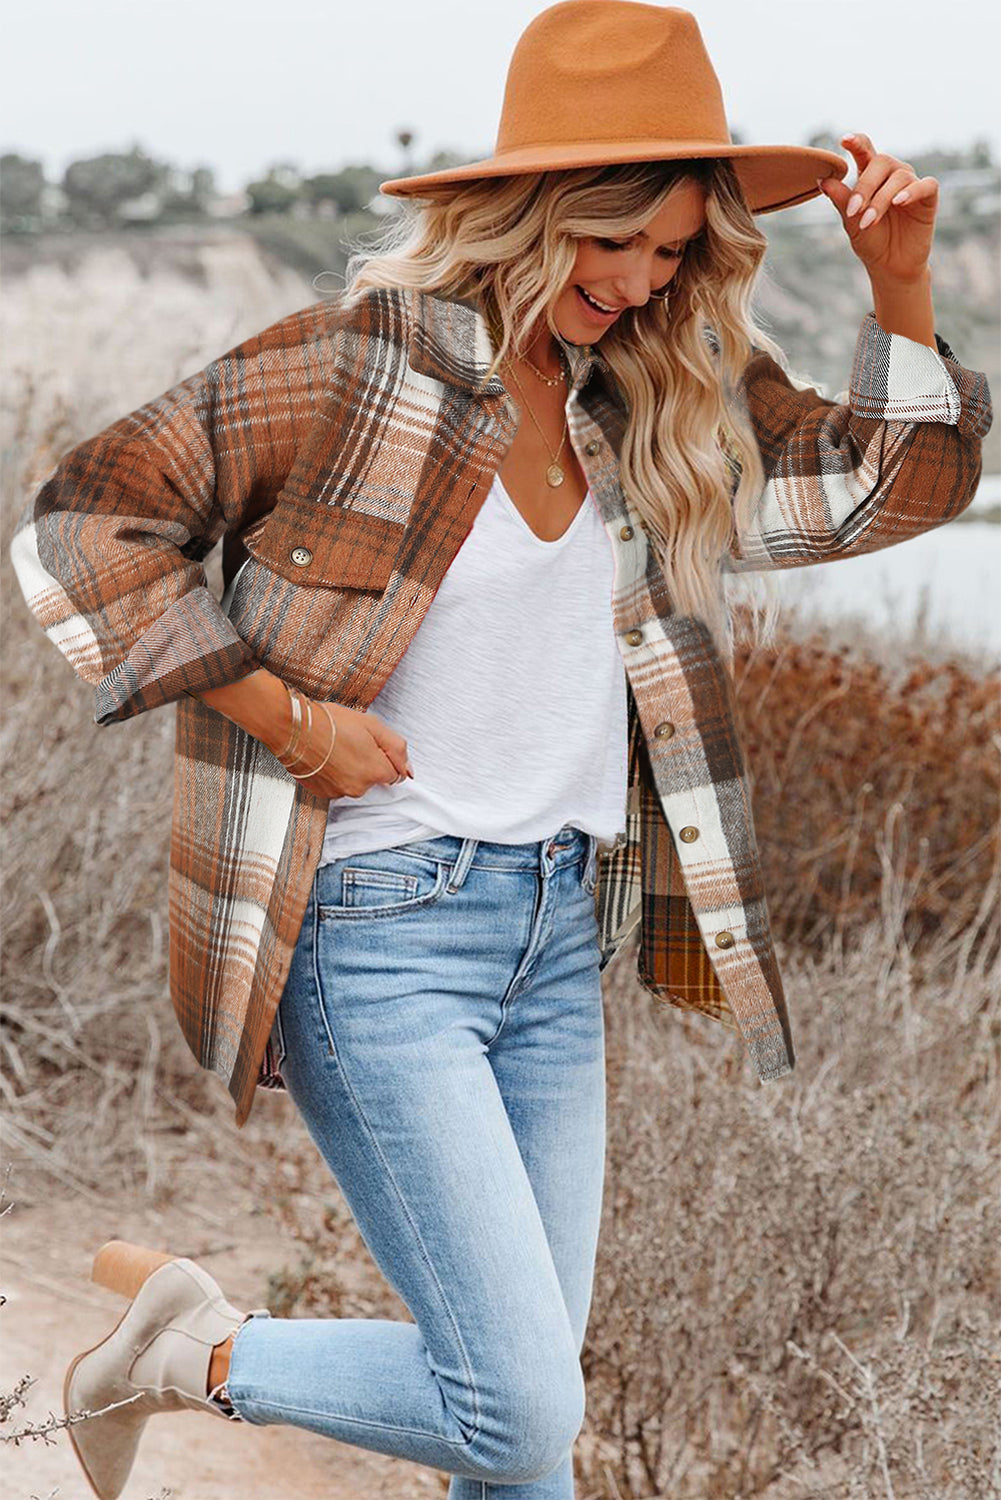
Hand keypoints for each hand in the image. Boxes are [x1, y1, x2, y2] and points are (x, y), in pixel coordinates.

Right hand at [276, 699, 414, 800]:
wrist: (293, 726)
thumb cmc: (329, 722)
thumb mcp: (373, 725)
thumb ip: (397, 748)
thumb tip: (409, 771)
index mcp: (375, 772)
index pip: (394, 774)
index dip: (384, 756)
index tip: (370, 744)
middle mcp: (358, 788)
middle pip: (374, 779)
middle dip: (368, 763)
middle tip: (351, 742)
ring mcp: (338, 793)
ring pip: (355, 782)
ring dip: (350, 769)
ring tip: (334, 748)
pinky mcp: (322, 793)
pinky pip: (336, 785)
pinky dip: (333, 774)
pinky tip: (324, 757)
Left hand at [817, 132, 937, 283]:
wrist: (890, 265)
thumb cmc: (871, 241)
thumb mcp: (851, 222)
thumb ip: (841, 200)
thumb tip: (823, 179)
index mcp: (871, 176)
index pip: (865, 151)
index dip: (857, 143)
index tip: (844, 140)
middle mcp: (892, 174)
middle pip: (881, 162)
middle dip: (864, 186)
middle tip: (853, 211)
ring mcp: (911, 183)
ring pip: (899, 177)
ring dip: (881, 199)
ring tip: (868, 221)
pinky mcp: (928, 197)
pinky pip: (925, 185)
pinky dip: (911, 191)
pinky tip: (898, 201)